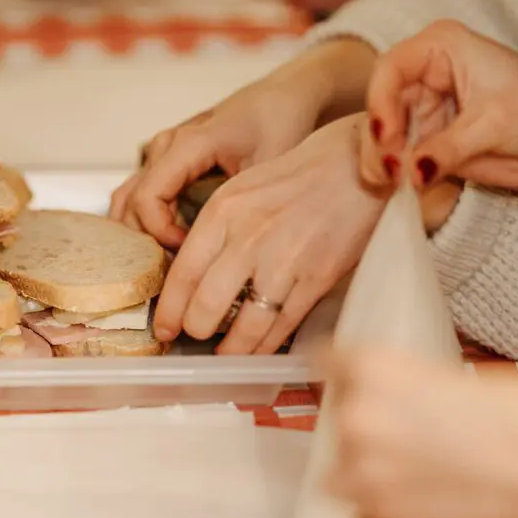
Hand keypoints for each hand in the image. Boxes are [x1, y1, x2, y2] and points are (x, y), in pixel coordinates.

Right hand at [109, 43, 379, 247]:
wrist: (286, 95)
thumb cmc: (282, 122)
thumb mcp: (272, 165)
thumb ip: (248, 204)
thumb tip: (232, 251)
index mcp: (188, 144)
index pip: (148, 198)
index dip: (160, 234)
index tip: (189, 252)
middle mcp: (167, 146)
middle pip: (130, 203)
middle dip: (145, 241)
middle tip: (176, 268)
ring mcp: (163, 152)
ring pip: (129, 200)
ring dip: (141, 233)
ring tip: (170, 261)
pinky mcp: (168, 160)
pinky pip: (142, 194)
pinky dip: (147, 222)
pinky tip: (171, 246)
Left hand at [153, 114, 383, 353]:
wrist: (355, 165)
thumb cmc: (298, 175)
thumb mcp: (242, 190)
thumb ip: (217, 229)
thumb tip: (195, 274)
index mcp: (222, 213)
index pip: (183, 274)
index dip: (169, 309)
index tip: (163, 326)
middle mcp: (247, 239)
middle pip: (206, 306)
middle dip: (195, 330)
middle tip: (194, 336)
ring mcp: (283, 262)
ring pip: (244, 325)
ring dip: (231, 348)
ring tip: (225, 353)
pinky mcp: (316, 278)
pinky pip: (282, 324)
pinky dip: (266, 344)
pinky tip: (258, 348)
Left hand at [326, 346, 517, 517]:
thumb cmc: (515, 412)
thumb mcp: (446, 372)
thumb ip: (398, 380)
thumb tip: (380, 390)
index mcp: (370, 367)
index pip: (321, 358)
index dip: (339, 367)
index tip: (346, 375)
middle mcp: (354, 414)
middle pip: (336, 409)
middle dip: (364, 415)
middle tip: (409, 425)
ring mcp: (359, 467)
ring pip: (342, 457)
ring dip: (367, 457)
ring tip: (418, 459)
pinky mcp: (375, 508)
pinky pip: (357, 495)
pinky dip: (379, 490)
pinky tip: (422, 484)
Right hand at [361, 20, 517, 192]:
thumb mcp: (495, 124)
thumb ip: (448, 148)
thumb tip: (410, 173)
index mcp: (440, 49)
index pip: (390, 69)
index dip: (380, 103)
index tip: (388, 137)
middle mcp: (425, 76)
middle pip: (378, 106)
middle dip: (378, 141)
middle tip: (391, 172)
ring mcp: (425, 110)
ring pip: (381, 137)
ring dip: (381, 164)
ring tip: (394, 185)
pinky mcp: (428, 142)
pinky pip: (398, 160)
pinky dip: (394, 177)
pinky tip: (400, 190)